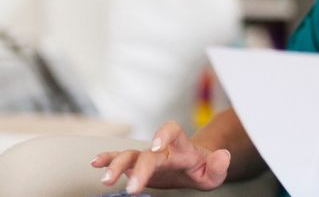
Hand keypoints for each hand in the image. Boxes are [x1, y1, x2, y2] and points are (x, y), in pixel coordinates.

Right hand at [91, 120, 230, 193]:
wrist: (194, 165)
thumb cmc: (203, 167)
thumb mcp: (216, 171)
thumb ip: (219, 165)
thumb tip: (223, 156)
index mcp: (181, 147)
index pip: (173, 131)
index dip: (163, 135)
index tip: (156, 147)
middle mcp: (162, 148)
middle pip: (146, 152)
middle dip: (137, 168)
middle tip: (131, 187)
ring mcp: (148, 156)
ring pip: (129, 155)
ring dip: (115, 164)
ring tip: (104, 178)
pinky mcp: (139, 165)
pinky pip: (121, 159)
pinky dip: (108, 160)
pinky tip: (96, 164)